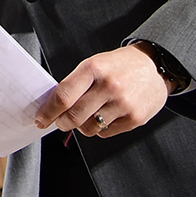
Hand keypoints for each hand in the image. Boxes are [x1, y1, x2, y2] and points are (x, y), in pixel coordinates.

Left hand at [34, 45, 171, 137]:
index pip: (64, 96)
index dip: (48, 111)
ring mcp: (123, 104)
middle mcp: (109, 86)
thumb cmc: (119, 65)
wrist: (155, 66)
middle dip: (62, 123)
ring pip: (89, 128)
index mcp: (93, 69)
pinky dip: (100, 128)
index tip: (40, 119)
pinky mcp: (135, 118)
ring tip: (86, 116)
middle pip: (74, 116)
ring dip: (82, 126)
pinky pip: (106, 132)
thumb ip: (76, 83)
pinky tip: (104, 116)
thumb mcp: (94, 64)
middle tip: (60, 122)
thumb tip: (54, 105)